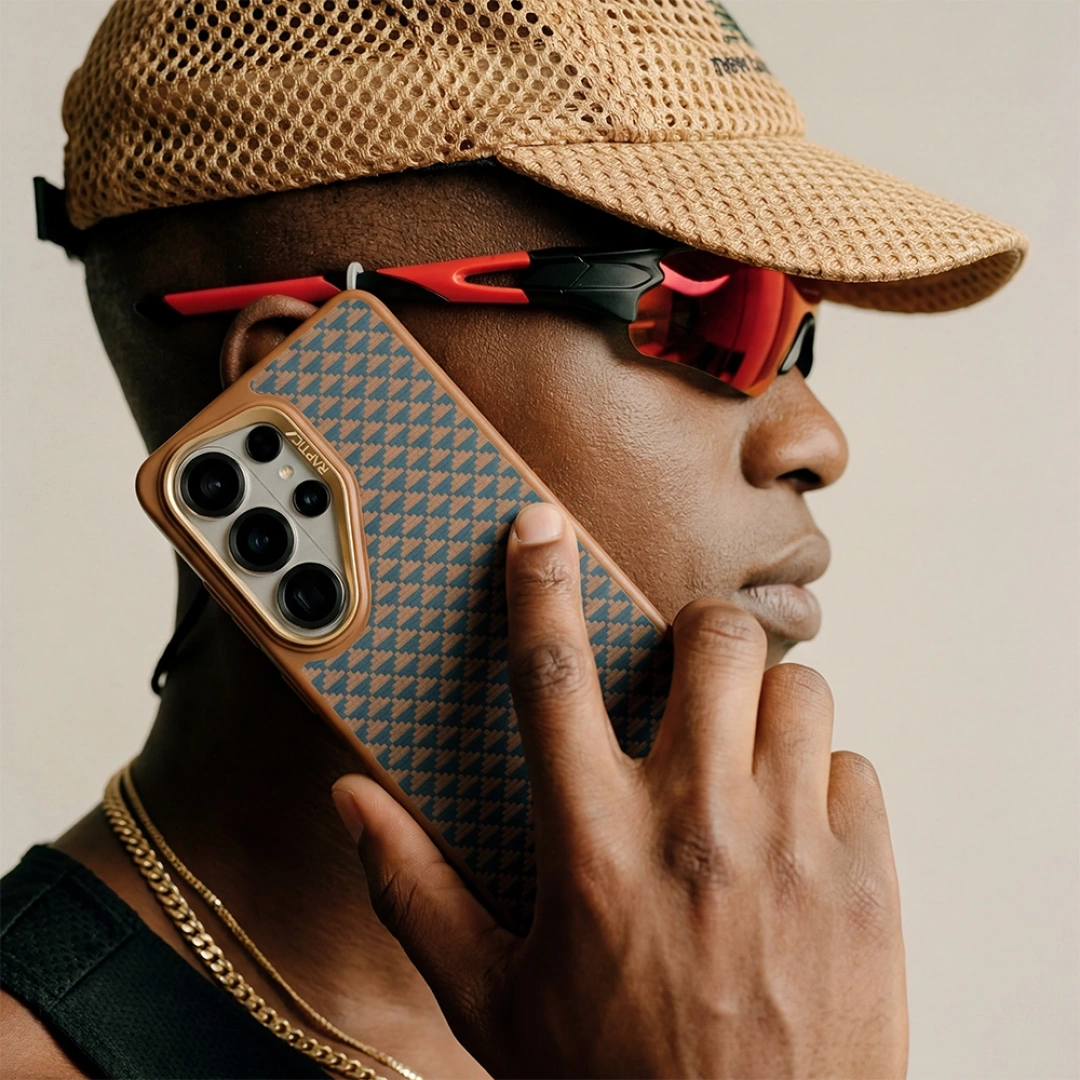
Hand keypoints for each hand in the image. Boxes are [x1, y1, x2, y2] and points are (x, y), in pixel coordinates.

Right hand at [332, 502, 907, 1077]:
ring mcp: (792, 845)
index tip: (537, 528)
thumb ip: (413, 889)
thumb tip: (352, 804)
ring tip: (739, 756)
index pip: (552, 676)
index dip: (537, 586)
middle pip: (711, 643)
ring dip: (764, 706)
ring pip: (797, 689)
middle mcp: (696, 826)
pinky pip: (855, 769)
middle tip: (682, 672)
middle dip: (696, 633)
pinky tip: (795, 832)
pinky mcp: (866, 877)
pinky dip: (825, 781)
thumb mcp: (490, 1000)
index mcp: (593, 845)